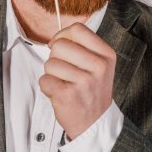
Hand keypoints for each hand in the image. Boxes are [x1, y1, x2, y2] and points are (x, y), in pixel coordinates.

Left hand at [40, 23, 117, 140]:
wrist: (95, 122)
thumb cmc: (92, 90)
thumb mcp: (99, 65)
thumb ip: (82, 47)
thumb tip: (56, 38)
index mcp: (106, 55)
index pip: (77, 29)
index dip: (63, 36)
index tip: (63, 48)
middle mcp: (98, 66)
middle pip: (60, 45)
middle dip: (56, 57)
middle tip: (66, 72)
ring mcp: (83, 81)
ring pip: (50, 63)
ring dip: (52, 74)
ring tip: (65, 84)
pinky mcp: (67, 94)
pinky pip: (44, 80)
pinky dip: (47, 87)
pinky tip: (60, 94)